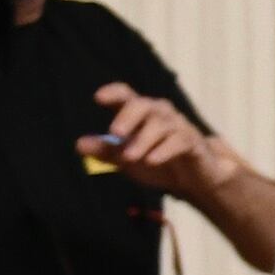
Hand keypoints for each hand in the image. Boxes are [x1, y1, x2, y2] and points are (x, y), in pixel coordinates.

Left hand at [85, 82, 220, 198]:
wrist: (195, 181)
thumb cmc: (159, 162)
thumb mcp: (127, 159)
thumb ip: (106, 151)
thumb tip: (79, 144)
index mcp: (140, 114)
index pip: (126, 95)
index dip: (113, 93)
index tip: (99, 98)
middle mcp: (160, 114)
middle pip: (143, 105)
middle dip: (128, 117)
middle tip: (115, 132)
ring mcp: (178, 126)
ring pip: (160, 124)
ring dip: (143, 140)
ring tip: (130, 157)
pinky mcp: (193, 143)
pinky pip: (179, 141)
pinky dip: (164, 150)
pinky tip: (152, 161)